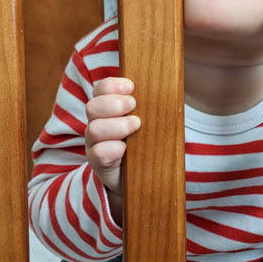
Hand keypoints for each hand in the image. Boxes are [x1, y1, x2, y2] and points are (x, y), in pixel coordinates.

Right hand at [84, 77, 139, 196]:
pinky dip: (114, 148)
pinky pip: (99, 153)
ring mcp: (94, 144)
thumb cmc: (144, 142)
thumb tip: (170, 89)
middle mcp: (96, 123)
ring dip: (118, 125)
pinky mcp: (98, 163)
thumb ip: (149, 105)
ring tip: (136, 125)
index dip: (112, 85)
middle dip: (115, 104)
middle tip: (134, 105)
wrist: (138, 176)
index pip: (100, 90)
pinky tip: (126, 149)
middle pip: (92, 107)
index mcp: (106, 108)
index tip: (131, 86)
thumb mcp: (146, 120)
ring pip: (94, 129)